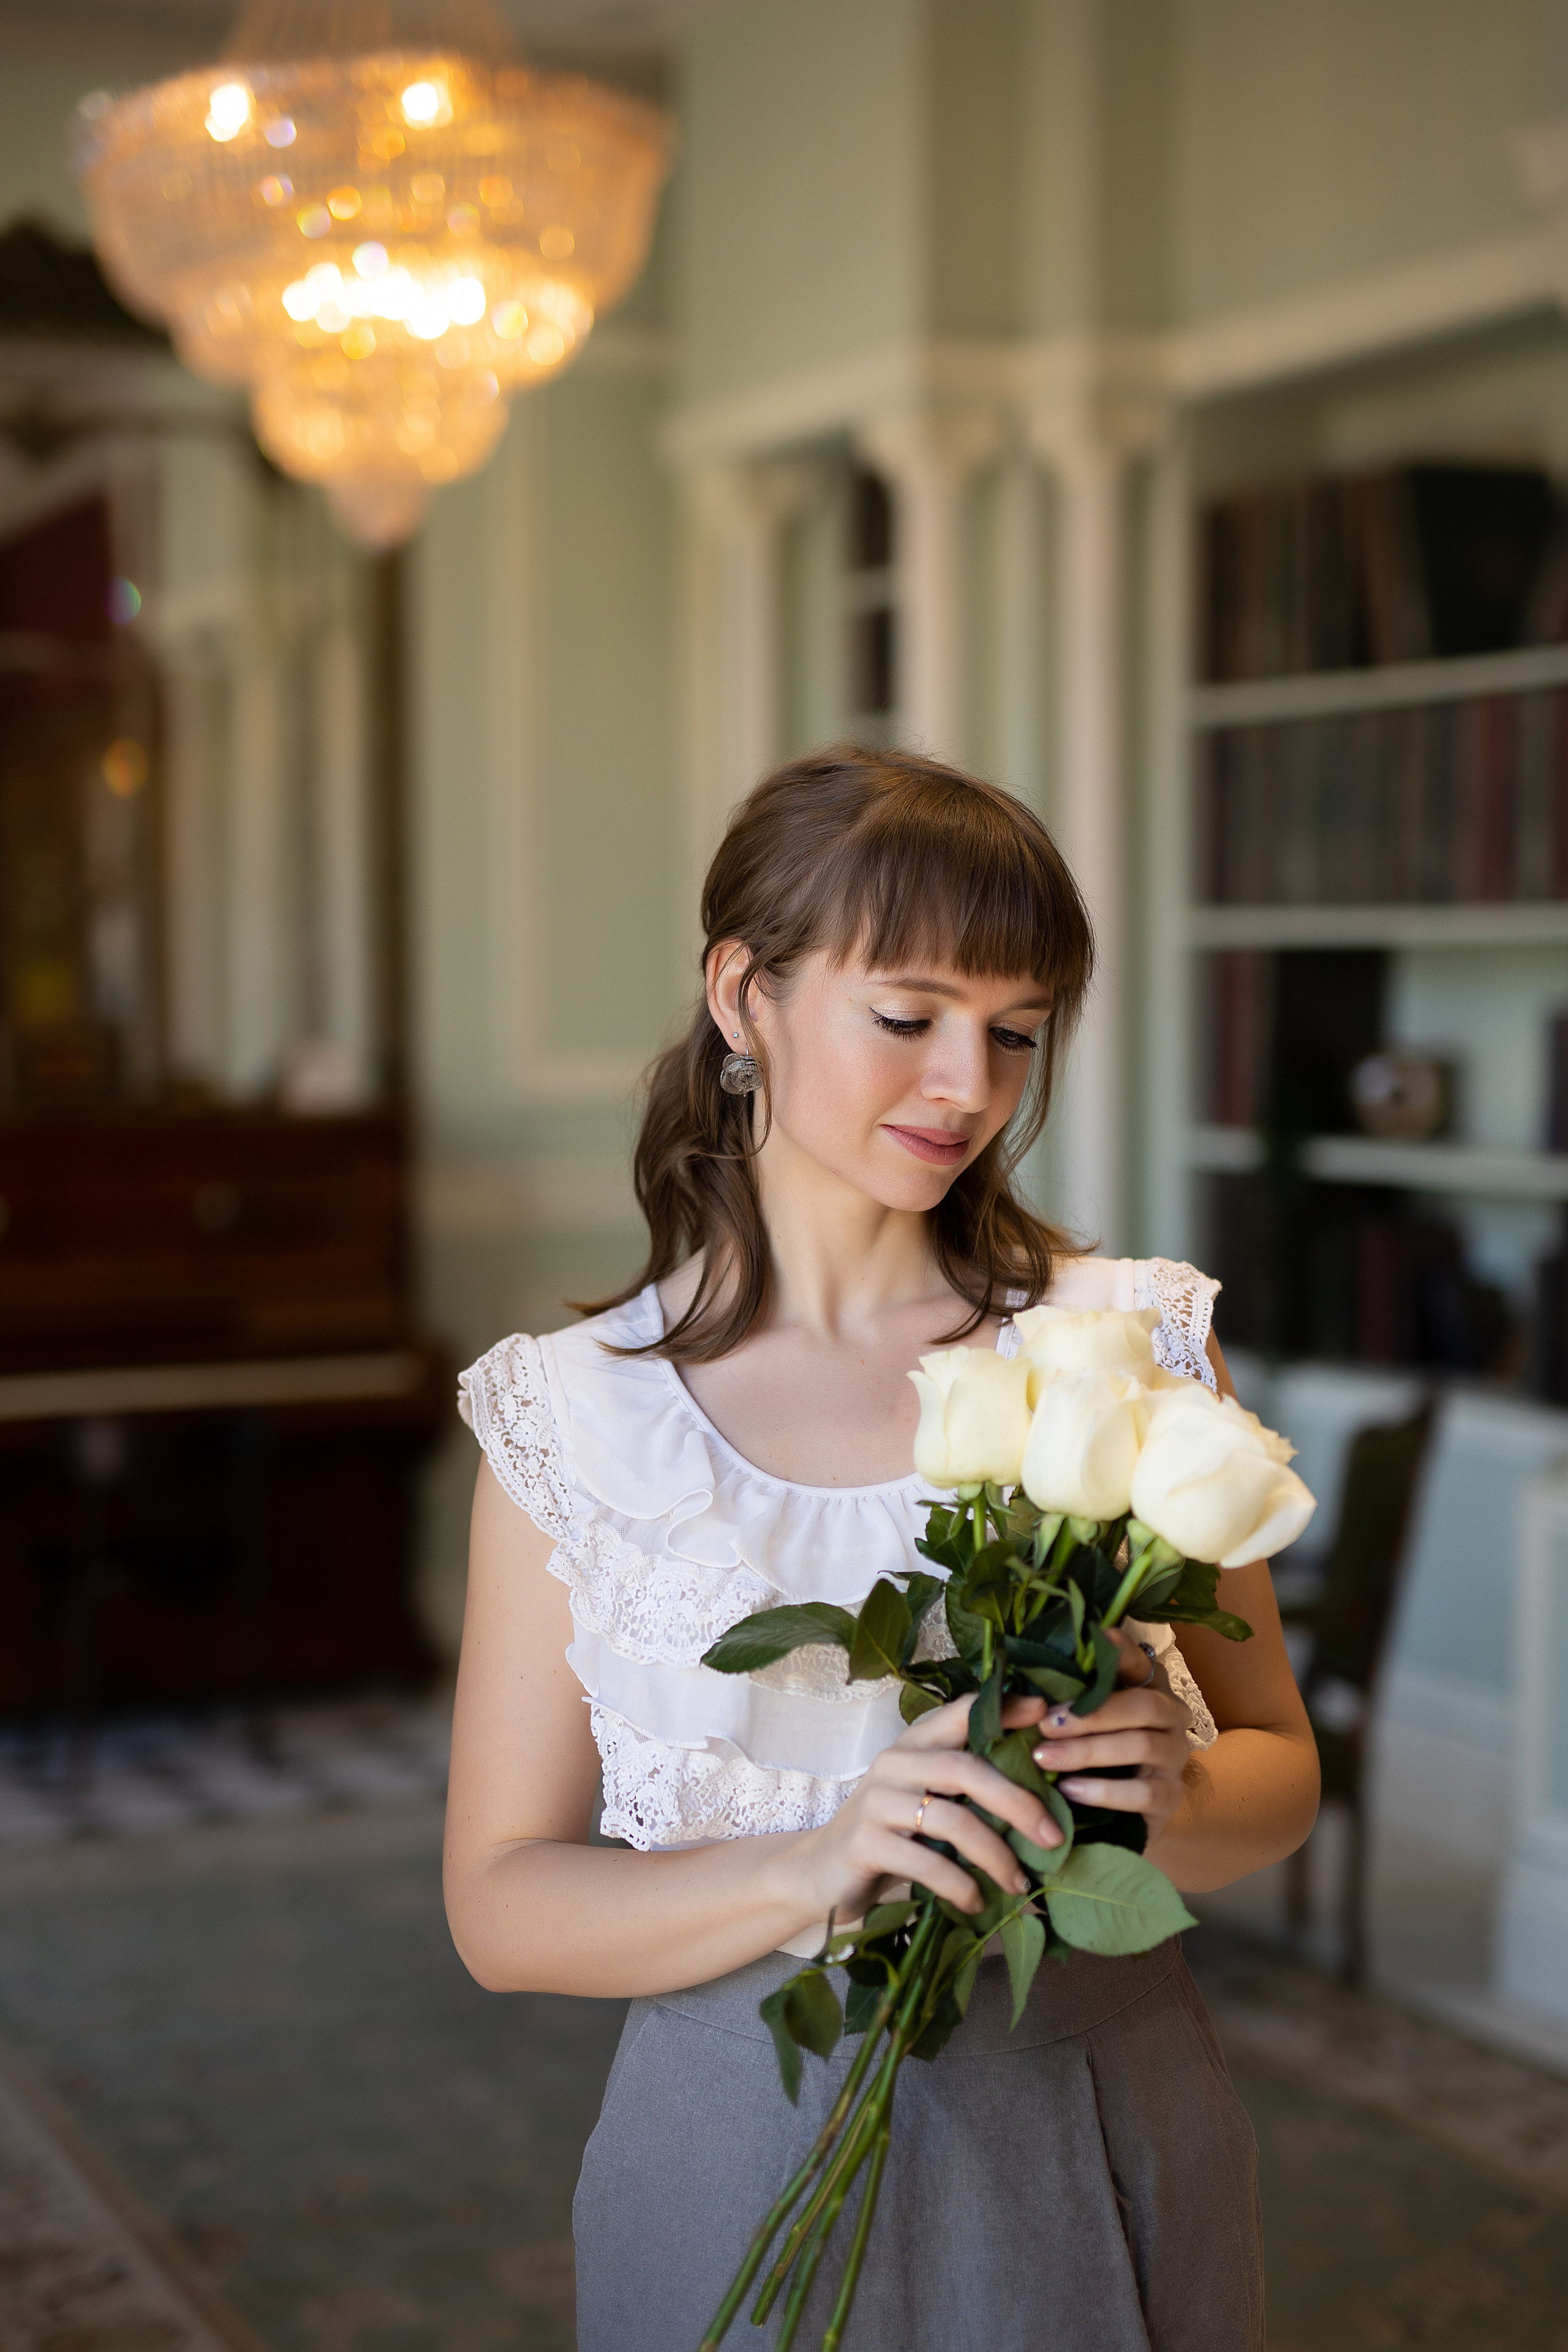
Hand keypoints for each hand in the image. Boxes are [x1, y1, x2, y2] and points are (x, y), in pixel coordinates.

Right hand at [789, 1693, 1063, 1925]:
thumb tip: (1047, 1806)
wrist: (821, 1873)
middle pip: (964, 1769)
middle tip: (1053, 1835)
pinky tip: (975, 1902)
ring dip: (994, 1854)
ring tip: (1018, 1882)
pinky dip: (960, 1885)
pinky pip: (926, 1863)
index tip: (1045, 1713)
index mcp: (914, 1745)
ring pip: (951, 1820)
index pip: (961, 1714)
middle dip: (1016, 1801)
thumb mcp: (928, 1803)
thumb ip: (969, 1791)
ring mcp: (876, 1801)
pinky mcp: (864, 1842)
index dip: (1003, 1709)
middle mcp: (894, 1763)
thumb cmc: (891, 1836)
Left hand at [1029, 1631, 1191, 1845]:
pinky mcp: (1171, 1795)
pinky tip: (1070, 1789)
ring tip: (1046, 1758)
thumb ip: (1067, 1696)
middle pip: (1142, 1705)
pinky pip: (1143, 1792)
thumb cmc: (1091, 1750)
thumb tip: (1030, 1676)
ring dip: (1089, 1751)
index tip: (1097, 1636)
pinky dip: (1104, 1791)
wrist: (1119, 1810)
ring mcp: (1175, 1756)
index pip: (1139, 1661)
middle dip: (1091, 1714)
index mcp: (1149, 1685)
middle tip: (1045, 1723)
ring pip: (1142, 1746)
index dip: (1120, 1651)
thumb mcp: (1079, 1718)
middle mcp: (1171, 1715)